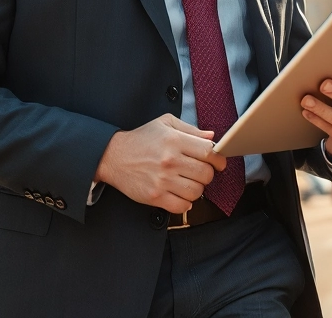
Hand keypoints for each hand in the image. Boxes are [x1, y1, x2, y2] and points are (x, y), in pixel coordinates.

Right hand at [94, 113, 226, 214]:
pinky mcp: (155, 196)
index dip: (219, 159)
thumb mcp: (165, 124)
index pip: (209, 152)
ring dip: (197, 189)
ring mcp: (162, 180)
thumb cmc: (141, 139)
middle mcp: (170, 160)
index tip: (218, 163)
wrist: (113, 156)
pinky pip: (182, 206)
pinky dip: (185, 203)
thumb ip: (191, 130)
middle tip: (200, 173)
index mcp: (175, 140)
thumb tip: (212, 136)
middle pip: (206, 174)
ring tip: (188, 183)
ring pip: (196, 192)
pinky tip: (180, 194)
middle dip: (208, 175)